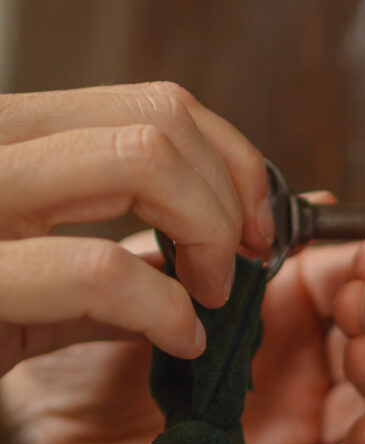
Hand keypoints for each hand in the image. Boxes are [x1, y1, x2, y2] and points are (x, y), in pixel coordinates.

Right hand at [0, 81, 274, 376]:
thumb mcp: (46, 289)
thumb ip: (133, 258)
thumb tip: (248, 237)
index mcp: (10, 141)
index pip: (152, 102)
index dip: (232, 160)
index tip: (260, 225)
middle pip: (158, 118)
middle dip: (229, 198)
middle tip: (235, 270)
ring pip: (140, 159)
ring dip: (207, 234)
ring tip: (206, 300)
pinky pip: (99, 268)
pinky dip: (166, 309)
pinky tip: (177, 341)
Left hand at [0, 213, 364, 443]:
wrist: (50, 423)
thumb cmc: (101, 344)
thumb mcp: (167, 277)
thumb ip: (239, 242)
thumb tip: (319, 201)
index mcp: (287, 303)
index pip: (364, 276)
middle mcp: (305, 359)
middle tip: (360, 301)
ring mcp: (298, 419)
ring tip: (364, 353)